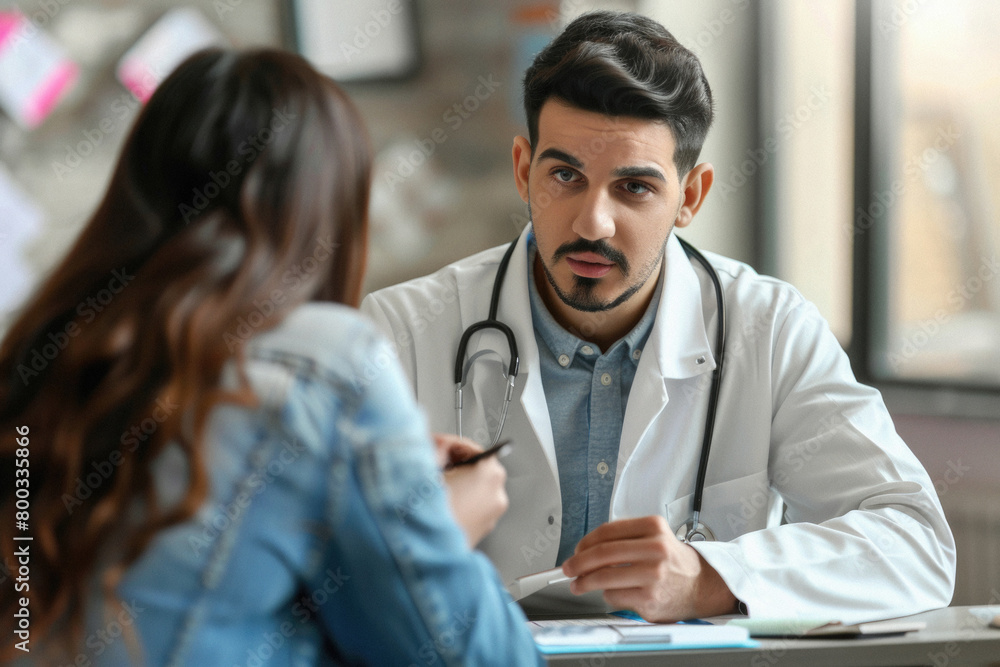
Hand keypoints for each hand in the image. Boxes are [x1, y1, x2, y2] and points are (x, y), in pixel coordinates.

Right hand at [432, 434, 508, 547]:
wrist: (426, 553)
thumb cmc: (430, 514)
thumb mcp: (429, 469)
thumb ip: (437, 450)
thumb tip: (439, 447)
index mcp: (489, 475)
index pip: (474, 449)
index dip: (451, 445)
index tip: (438, 446)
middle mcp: (497, 494)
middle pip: (478, 468)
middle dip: (456, 464)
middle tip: (435, 464)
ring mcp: (493, 515)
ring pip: (476, 488)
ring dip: (459, 483)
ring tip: (436, 486)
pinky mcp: (484, 531)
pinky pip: (475, 506)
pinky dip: (462, 500)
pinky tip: (442, 504)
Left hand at [560, 516, 736, 621]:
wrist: (700, 584)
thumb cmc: (671, 560)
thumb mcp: (654, 536)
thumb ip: (624, 538)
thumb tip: (585, 550)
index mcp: (653, 526)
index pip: (607, 531)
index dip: (585, 542)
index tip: (576, 551)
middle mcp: (655, 548)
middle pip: (602, 554)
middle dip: (578, 563)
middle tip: (568, 569)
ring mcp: (653, 575)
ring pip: (604, 577)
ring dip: (584, 583)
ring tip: (579, 585)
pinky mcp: (650, 598)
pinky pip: (614, 596)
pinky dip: (607, 596)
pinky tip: (612, 593)